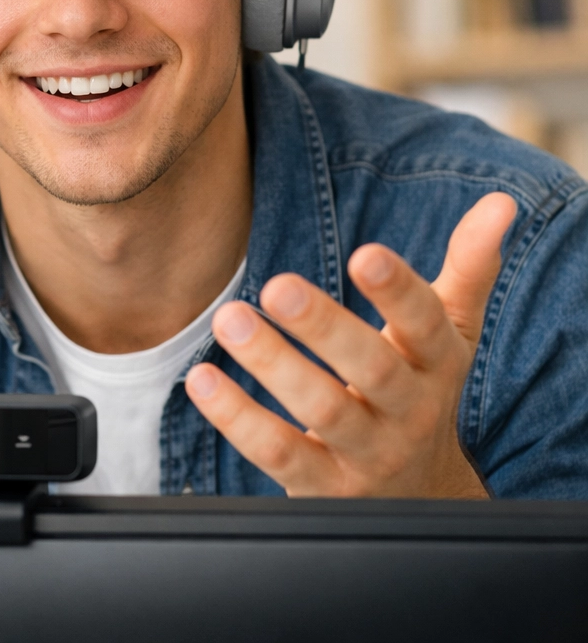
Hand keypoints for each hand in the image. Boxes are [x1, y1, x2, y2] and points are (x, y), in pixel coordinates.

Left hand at [185, 192, 516, 497]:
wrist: (418, 498)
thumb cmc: (419, 390)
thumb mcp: (449, 333)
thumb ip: (468, 268)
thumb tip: (500, 203)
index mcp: (437, 364)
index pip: (426, 324)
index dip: (400, 291)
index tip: (367, 254)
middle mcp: (407, 411)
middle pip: (372, 369)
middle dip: (324, 327)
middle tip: (276, 285)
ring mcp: (366, 453)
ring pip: (322, 410)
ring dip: (273, 365)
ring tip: (229, 320)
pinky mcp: (322, 486)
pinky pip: (277, 453)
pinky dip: (237, 419)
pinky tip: (202, 380)